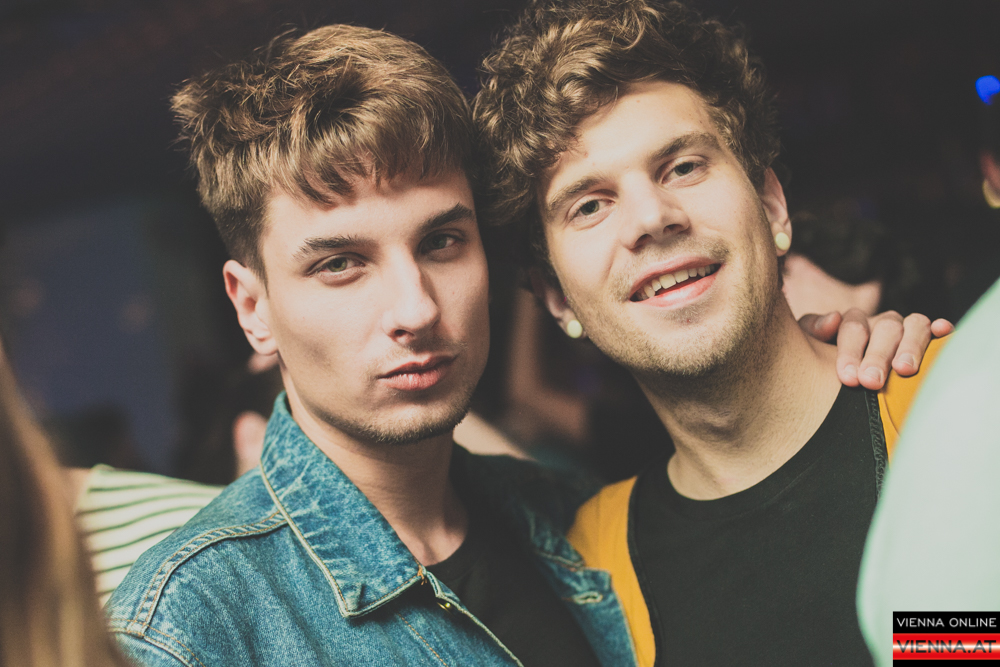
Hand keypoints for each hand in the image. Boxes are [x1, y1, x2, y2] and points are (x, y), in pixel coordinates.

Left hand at [798, 309, 953, 389]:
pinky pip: (938, 329)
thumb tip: (833, 319)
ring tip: (904, 369)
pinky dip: (942, 329)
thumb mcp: (811, 345)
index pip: (853, 328)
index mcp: (854, 323)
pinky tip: (943, 331)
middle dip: (878, 355)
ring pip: (915, 325)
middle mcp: (882, 324)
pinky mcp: (929, 339)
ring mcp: (907, 330)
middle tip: (871, 381)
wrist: (838, 376)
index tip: (847, 377)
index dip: (850, 352)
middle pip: (885, 329)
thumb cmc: (825, 360)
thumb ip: (813, 329)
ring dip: (910, 346)